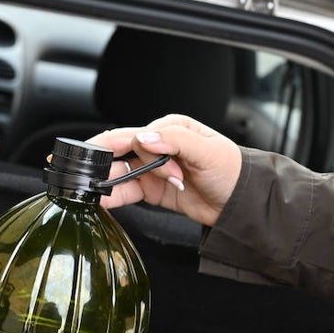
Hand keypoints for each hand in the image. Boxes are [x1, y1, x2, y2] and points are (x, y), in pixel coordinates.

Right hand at [87, 114, 242, 227]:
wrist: (241, 203)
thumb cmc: (231, 171)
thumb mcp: (207, 151)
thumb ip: (174, 141)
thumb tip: (144, 138)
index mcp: (170, 128)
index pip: (136, 134)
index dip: (128, 149)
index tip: (128, 164)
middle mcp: (159, 146)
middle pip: (123, 152)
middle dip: (112, 165)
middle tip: (92, 177)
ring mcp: (154, 170)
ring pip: (121, 172)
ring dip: (109, 181)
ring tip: (93, 191)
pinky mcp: (154, 190)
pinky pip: (128, 192)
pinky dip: (114, 197)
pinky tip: (102, 201)